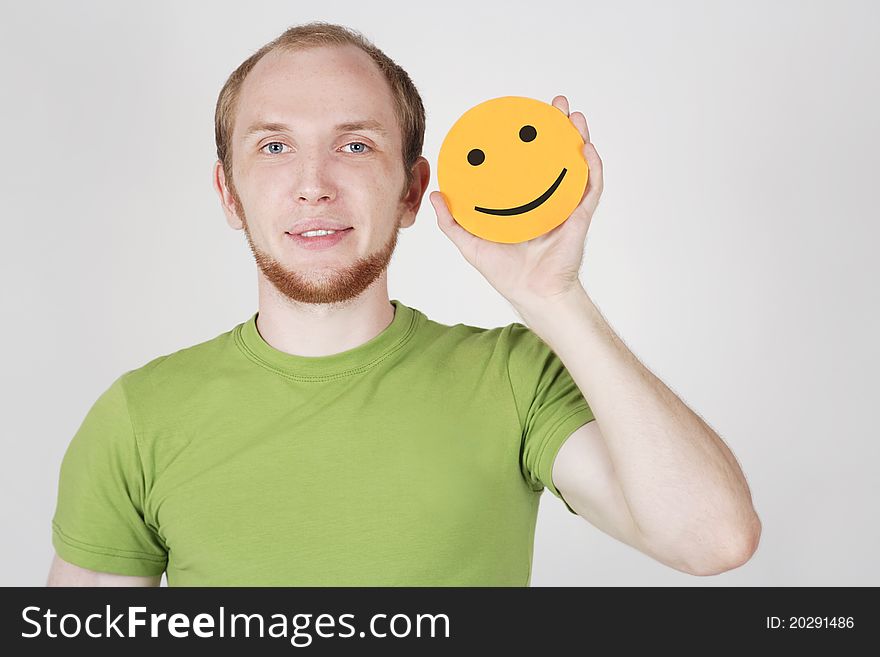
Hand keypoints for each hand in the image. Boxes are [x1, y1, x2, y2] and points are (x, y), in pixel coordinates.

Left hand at [430, 95, 603, 307]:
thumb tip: (434, 195)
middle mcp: (549, 199)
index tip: (522, 115)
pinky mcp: (580, 217)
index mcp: (526, 202)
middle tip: (553, 104)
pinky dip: (591, 166)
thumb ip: (452, 221)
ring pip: (578, 164)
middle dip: (558, 127)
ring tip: (572, 115)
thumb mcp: (471, 244)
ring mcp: (567, 206)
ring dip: (579, 137)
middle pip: (557, 155)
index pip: (529, 162)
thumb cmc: (506, 273)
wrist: (533, 294)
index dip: (529, 138)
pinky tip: (585, 149)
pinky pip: (590, 187)